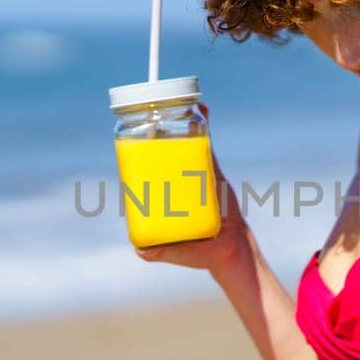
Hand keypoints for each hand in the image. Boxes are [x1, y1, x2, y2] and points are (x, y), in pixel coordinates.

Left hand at [133, 101, 250, 275]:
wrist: (230, 250)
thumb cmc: (197, 253)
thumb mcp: (170, 252)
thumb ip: (153, 252)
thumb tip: (140, 248)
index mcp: (158, 195)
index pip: (142, 171)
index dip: (134, 156)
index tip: (129, 144)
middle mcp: (173, 180)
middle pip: (159, 153)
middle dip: (153, 135)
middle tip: (152, 125)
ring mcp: (192, 171)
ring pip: (181, 143)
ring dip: (175, 123)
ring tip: (171, 110)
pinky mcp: (211, 167)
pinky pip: (205, 142)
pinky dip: (203, 122)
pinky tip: (199, 106)